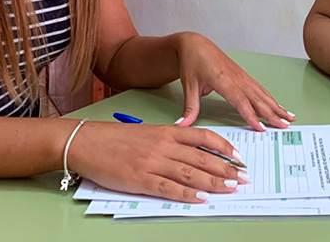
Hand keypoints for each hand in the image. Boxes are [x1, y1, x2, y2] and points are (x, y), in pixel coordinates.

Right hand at [68, 121, 249, 202]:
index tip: (239, 156)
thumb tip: (192, 154)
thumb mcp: (147, 133)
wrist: (86, 142)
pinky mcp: (140, 180)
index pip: (204, 137)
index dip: (224, 147)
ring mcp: (152, 163)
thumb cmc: (115, 139)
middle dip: (226, 169)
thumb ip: (169, 141)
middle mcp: (163, 145)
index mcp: (166, 131)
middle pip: (202, 157)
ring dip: (214, 182)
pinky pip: (169, 188)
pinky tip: (201, 198)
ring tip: (230, 188)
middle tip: (243, 177)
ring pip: (191, 173)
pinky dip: (187, 194)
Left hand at [172, 32, 294, 130]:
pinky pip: (260, 89)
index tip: (261, 127)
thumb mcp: (188, 85)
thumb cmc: (192, 62)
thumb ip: (189, 108)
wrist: (196, 44)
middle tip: (284, 126)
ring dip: (276, 106)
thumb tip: (182, 127)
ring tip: (289, 118)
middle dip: (272, 113)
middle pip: (257, 99)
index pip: (240, 101)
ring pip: (262, 94)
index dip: (251, 115)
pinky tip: (279, 106)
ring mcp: (242, 76)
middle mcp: (236, 78)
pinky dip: (271, 98)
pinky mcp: (243, 76)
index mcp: (223, 80)